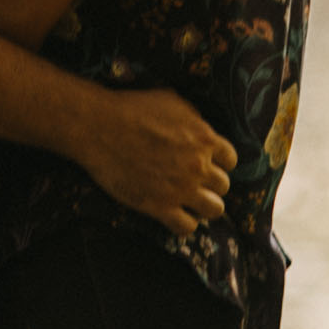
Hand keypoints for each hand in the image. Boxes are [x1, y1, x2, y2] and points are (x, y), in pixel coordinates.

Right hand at [68, 88, 235, 236]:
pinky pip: (186, 227)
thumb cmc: (131, 108)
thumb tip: (203, 130)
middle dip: (209, 183)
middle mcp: (198, 166)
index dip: (218, 162)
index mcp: (204, 139)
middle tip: (192, 180)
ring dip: (204, 205)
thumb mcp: (172, 101)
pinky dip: (184, 223)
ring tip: (189, 201)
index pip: (230, 159)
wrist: (98, 127)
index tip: (205, 162)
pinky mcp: (159, 207)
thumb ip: (195, 119)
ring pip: (214, 209)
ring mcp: (180, 189)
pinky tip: (173, 214)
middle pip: (223, 185)